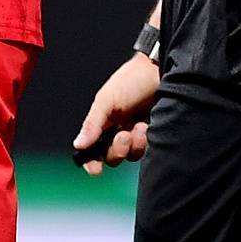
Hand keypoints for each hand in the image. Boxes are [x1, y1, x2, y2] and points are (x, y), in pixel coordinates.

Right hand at [72, 52, 159, 174]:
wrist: (162, 71)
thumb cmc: (132, 79)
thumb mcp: (106, 100)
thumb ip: (92, 124)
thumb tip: (78, 144)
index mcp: (104, 122)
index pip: (93, 149)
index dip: (92, 161)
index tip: (96, 170)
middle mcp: (119, 129)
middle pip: (113, 157)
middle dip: (117, 149)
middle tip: (124, 134)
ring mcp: (138, 133)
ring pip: (132, 156)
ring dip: (135, 144)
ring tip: (140, 126)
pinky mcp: (156, 134)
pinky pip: (149, 151)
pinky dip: (147, 142)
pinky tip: (149, 126)